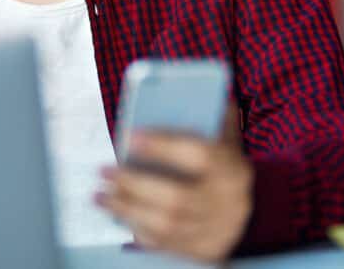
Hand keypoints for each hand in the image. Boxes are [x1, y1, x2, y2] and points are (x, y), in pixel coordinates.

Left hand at [95, 105, 252, 263]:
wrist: (242, 209)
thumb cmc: (220, 162)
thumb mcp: (222, 137)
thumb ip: (204, 117)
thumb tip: (172, 90)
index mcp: (234, 168)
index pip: (201, 155)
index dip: (164, 145)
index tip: (129, 136)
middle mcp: (229, 203)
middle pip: (178, 198)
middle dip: (134, 183)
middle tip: (103, 170)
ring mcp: (216, 231)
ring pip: (167, 225)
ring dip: (126, 208)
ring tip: (100, 194)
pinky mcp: (202, 252)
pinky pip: (164, 245)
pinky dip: (136, 228)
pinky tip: (117, 212)